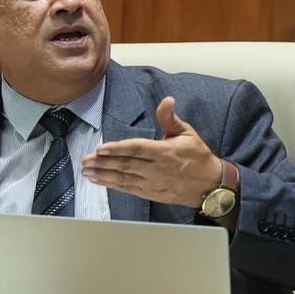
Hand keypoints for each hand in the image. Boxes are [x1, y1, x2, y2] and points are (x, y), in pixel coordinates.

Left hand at [81, 96, 221, 208]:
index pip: (137, 149)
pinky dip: (111, 185)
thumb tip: (167, 100)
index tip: (101, 148)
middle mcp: (157, 169)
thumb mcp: (187, 133)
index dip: (118, 149)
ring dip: (103, 175)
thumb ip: (170, 118)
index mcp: (165, 152)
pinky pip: (128, 188)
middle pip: (126, 165)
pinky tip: (98, 180)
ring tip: (86, 170)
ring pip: (124, 178)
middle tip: (84, 160)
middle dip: (103, 162)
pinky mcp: (150, 193)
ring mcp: (153, 183)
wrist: (209, 185)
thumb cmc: (197, 157)